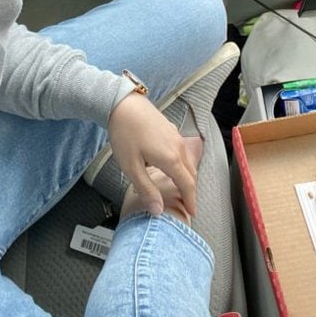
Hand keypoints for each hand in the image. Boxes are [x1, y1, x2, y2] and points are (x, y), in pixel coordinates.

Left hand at [107, 92, 197, 216]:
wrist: (123, 104)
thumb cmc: (125, 135)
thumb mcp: (132, 167)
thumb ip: (147, 189)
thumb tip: (158, 210)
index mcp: (171, 160)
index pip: (187, 185)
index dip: (190, 200)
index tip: (192, 212)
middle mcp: (179, 148)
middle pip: (191, 174)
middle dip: (190, 190)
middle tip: (186, 204)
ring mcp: (176, 137)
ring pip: (188, 161)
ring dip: (187, 176)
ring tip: (180, 188)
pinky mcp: (171, 129)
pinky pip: (182, 151)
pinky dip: (183, 164)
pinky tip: (172, 165)